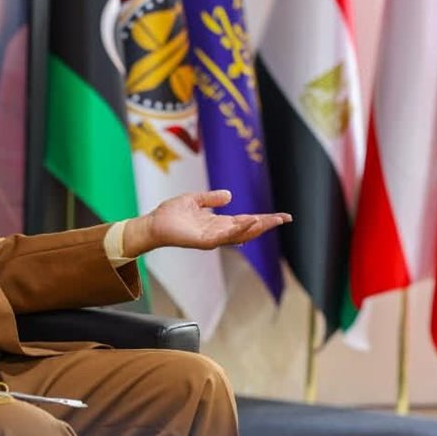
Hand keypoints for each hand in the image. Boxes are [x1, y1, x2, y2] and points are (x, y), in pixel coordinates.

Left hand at [122, 190, 290, 255]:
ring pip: (240, 234)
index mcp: (218, 223)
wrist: (152, 224)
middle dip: (266, 224)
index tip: (281, 216)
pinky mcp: (204, 240)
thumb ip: (211, 199)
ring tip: (272, 220)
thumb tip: (229, 195)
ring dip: (257, 227)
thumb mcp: (194, 200)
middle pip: (248, 229)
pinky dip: (238, 229)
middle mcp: (218, 232)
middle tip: (284, 218)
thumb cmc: (170, 214)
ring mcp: (212, 238)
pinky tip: (250, 221)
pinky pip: (225, 236)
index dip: (263, 219)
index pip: (246, 221)